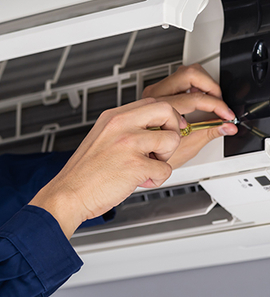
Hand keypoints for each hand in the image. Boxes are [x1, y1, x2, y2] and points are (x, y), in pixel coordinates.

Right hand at [29, 98, 184, 238]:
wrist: (68, 194)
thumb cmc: (86, 171)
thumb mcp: (104, 136)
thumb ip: (127, 128)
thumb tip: (156, 127)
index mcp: (114, 117)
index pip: (153, 102)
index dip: (168, 116)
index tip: (172, 127)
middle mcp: (122, 125)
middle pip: (167, 110)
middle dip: (174, 129)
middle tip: (164, 146)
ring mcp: (129, 143)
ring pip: (172, 140)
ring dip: (165, 157)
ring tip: (148, 165)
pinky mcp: (135, 165)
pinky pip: (165, 169)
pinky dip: (157, 179)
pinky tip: (140, 180)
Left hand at [142, 64, 237, 167]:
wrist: (142, 155)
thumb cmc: (157, 154)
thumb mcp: (187, 147)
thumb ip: (210, 132)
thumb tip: (228, 126)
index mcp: (159, 109)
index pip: (194, 99)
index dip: (216, 105)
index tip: (226, 115)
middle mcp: (156, 95)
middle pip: (190, 74)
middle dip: (211, 86)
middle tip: (220, 103)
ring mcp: (157, 90)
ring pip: (186, 71)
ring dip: (205, 83)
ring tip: (212, 100)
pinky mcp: (160, 90)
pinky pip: (181, 77)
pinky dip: (197, 85)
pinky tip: (201, 98)